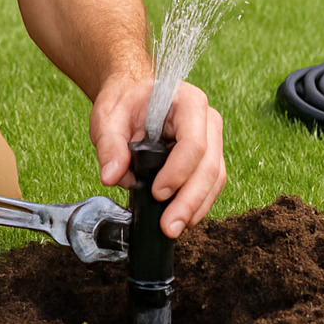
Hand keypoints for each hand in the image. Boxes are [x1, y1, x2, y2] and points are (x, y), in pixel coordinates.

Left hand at [90, 75, 225, 237]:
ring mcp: (212, 139)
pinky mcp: (207, 157)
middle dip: (190, 199)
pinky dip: (198, 204)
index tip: (157, 192)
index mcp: (187, 102)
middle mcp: (207, 120)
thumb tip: (110, 176)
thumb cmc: (125, 102)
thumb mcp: (108, 117)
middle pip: (209, 165)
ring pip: (215, 178)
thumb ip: (109, 144)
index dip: (178, 171)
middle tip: (169, 226)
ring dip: (196, 207)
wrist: (133, 96)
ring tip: (174, 228)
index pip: (193, 141)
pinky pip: (211, 184)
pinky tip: (182, 218)